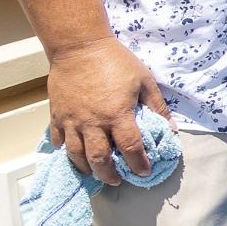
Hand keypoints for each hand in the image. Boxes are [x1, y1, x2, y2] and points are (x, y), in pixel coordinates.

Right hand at [46, 35, 170, 183]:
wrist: (79, 45)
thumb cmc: (115, 61)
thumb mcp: (144, 81)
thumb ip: (157, 107)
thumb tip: (170, 129)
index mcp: (117, 114)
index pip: (130, 148)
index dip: (138, 164)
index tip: (144, 172)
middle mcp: (93, 122)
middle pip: (99, 159)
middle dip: (110, 175)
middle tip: (117, 180)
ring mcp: (71, 120)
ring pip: (76, 155)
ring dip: (86, 169)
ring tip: (96, 173)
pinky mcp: (56, 114)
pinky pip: (58, 140)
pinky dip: (65, 151)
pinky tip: (73, 154)